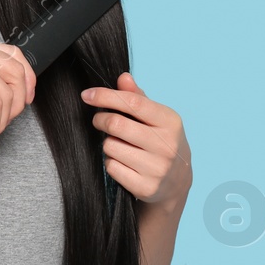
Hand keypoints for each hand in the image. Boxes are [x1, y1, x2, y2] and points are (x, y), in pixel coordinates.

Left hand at [80, 71, 191, 210]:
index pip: (132, 103)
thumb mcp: (157, 118)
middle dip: (101, 119)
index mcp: (170, 121)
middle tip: (98, 120)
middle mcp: (166, 145)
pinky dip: (111, 161)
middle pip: (116, 125)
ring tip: (119, 144)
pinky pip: (112, 167)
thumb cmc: (162, 141)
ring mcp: (157, 168)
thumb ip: (138, 97)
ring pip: (110, 146)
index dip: (106, 96)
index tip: (87, 95)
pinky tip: (123, 161)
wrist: (177, 182)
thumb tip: (123, 77)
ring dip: (108, 143)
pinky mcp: (146, 187)